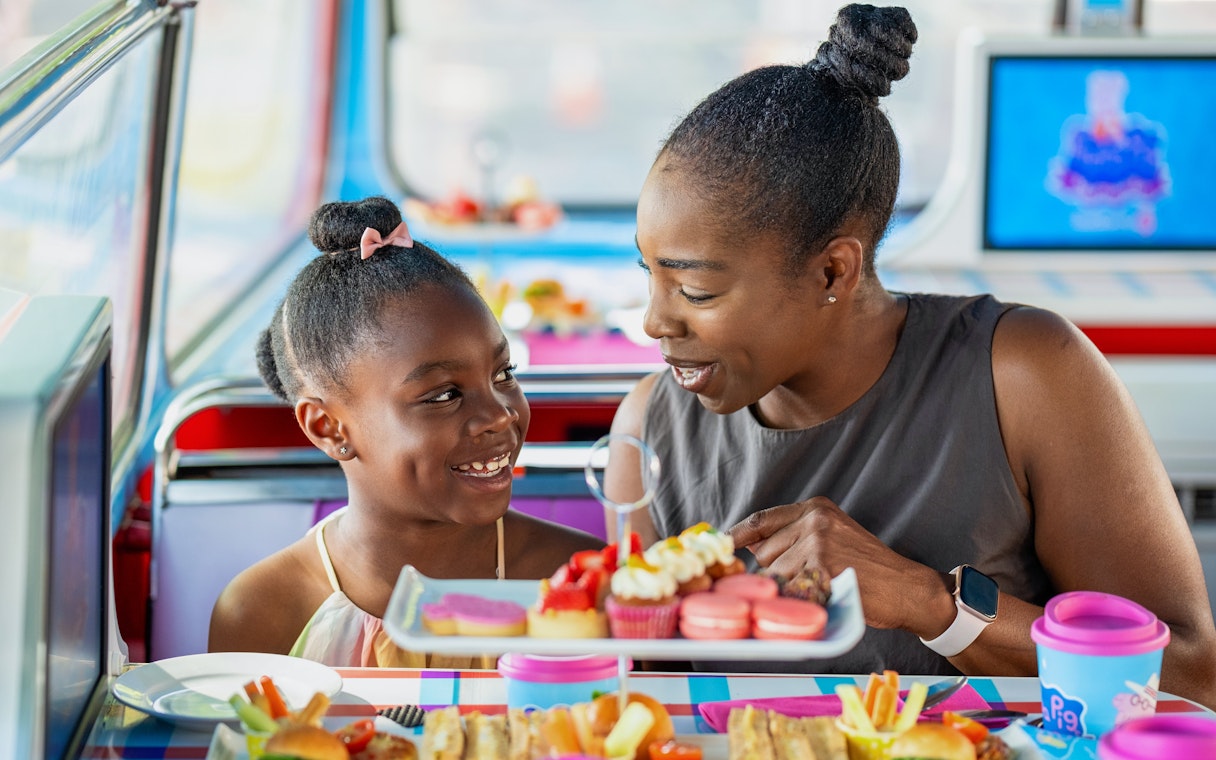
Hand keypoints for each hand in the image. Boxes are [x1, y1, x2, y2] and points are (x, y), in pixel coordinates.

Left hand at [727, 497, 946, 632]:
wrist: (906, 588)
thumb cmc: (868, 568)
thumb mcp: (832, 537)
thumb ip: (793, 536)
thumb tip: (747, 544)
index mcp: (815, 508)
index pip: (763, 519)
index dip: (738, 534)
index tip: (721, 545)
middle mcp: (814, 519)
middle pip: (765, 552)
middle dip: (776, 572)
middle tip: (805, 581)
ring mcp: (817, 541)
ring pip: (775, 574)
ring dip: (789, 588)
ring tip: (820, 588)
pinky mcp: (821, 566)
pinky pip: (790, 589)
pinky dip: (798, 599)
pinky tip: (821, 597)